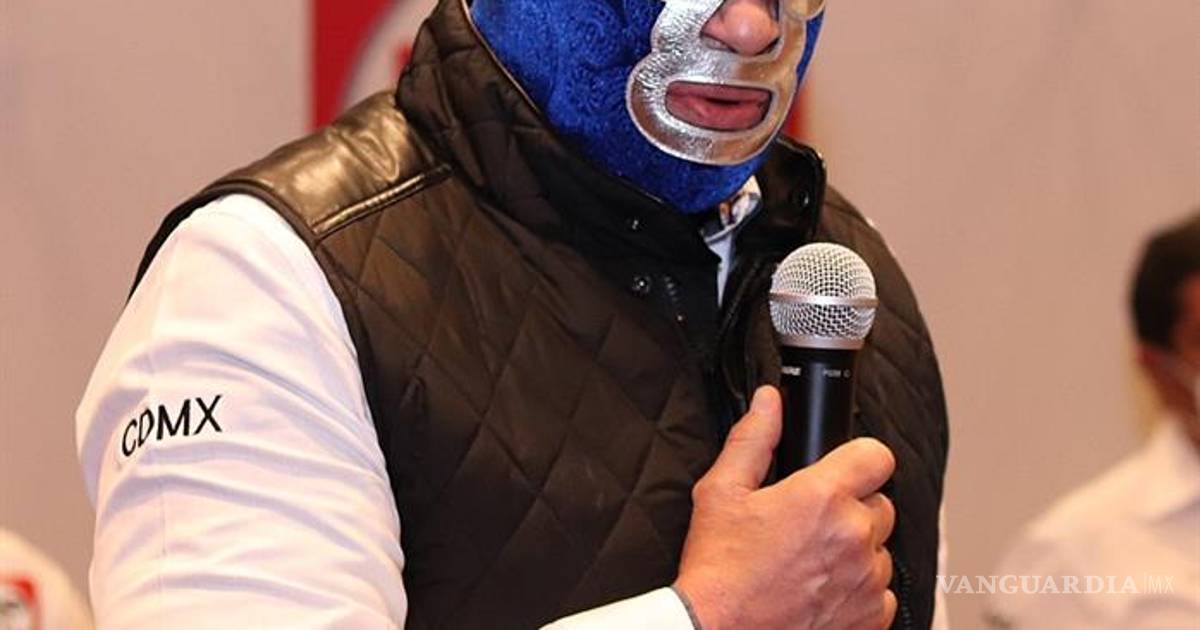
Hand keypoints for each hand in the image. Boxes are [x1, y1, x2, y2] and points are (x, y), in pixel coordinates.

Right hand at [674, 386, 896, 629]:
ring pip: (880, 551)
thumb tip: (769, 402)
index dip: (860, 459)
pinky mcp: (869, 617)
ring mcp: (866, 580)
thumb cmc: (718, 568)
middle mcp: (853, 535)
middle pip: (881, 504)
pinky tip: (821, 592)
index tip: (845, 471)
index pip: (877, 456)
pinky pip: (881, 594)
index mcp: (822, 496)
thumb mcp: (721, 492)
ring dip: (856, 553)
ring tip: (811, 563)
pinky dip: (858, 593)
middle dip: (853, 510)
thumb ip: (753, 439)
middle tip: (811, 525)